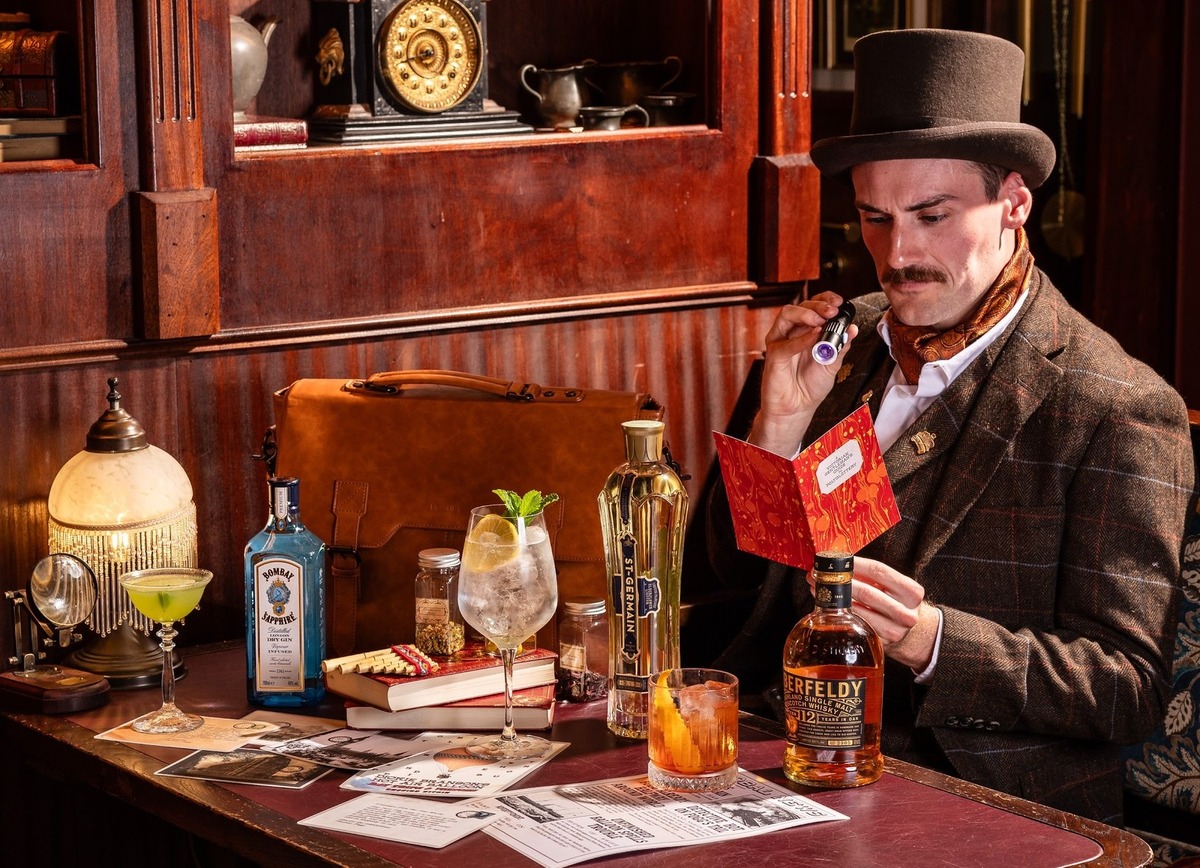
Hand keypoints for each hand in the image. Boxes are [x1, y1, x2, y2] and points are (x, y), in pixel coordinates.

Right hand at [750, 292, 858, 455]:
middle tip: (833, 310)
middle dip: (818, 305)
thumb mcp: (833, 364)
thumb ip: (841, 346)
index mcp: (807, 331)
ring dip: (806, 314)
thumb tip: (852, 329)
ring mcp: (781, 342)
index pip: (813, 306)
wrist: (797, 409)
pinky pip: (785, 343)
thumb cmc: (810, 386)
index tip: (839, 302)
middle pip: (801, 306)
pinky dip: (801, 338)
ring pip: (787, 315)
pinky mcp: (774, 356)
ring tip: (822, 320)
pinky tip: (815, 336)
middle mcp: (792, 332)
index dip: (825, 300)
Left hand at [809, 556, 938, 671]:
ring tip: (818, 586)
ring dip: (834, 597)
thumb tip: (837, 561)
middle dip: (839, 581)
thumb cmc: (895, 601)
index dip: (855, 564)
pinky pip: (855, 623)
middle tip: (818, 573)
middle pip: (867, 592)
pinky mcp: (880, 643)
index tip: (836, 559)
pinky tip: (828, 604)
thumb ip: (871, 574)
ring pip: (858, 610)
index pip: (879, 571)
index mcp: (912, 592)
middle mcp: (906, 613)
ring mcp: (894, 630)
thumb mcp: (894, 586)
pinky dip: (838, 612)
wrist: (911, 630)